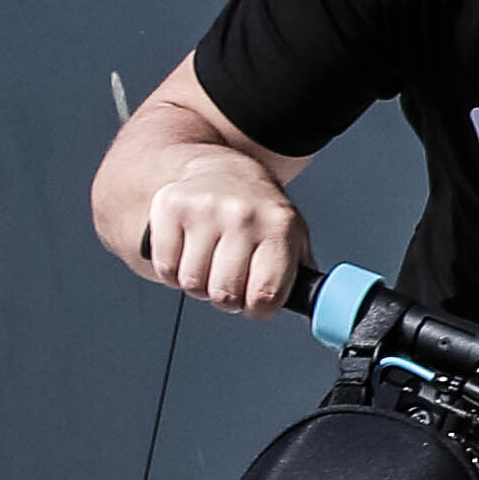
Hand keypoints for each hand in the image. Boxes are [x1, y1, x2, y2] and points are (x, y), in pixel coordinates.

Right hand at [127, 147, 309, 309]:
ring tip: (209, 261)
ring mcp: (206, 209)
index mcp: (279, 226)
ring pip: (192, 284)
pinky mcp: (172, 207)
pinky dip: (172, 271)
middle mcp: (243, 215)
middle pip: (225, 294)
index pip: (265, 295)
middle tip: (230, 278)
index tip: (254, 302)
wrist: (224, 170)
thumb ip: (302, 277)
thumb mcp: (293, 238)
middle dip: (227, 297)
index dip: (257, 309)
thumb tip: (312, 310)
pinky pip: (165, 268)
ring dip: (199, 283)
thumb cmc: (260, 213)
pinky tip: (187, 252)